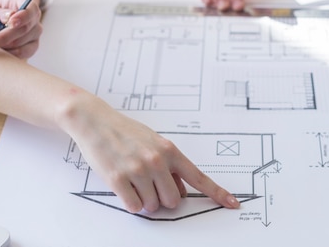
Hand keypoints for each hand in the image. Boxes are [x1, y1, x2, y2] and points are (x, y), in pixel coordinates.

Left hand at [0, 0, 42, 57]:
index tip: (10, 23)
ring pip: (22, 42)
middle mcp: (34, 17)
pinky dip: (9, 53)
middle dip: (4, 37)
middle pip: (25, 28)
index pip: (31, 8)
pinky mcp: (33, 46)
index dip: (23, 16)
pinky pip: (24, 52)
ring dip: (3, 45)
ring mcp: (35, 32)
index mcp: (24, 2)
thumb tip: (8, 17)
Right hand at [64, 99, 239, 212]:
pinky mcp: (118, 179)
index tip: (233, 204)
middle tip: (150, 184)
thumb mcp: (154, 142)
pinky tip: (124, 186)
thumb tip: (182, 190)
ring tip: (134, 180)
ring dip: (145, 200)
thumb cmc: (126, 132)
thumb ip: (171, 165)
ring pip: (153, 206)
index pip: (199, 177)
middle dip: (164, 198)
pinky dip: (131, 202)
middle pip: (174, 201)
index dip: (217, 193)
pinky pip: (134, 207)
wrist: (95, 121)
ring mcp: (138, 170)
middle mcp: (157, 161)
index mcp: (170, 151)